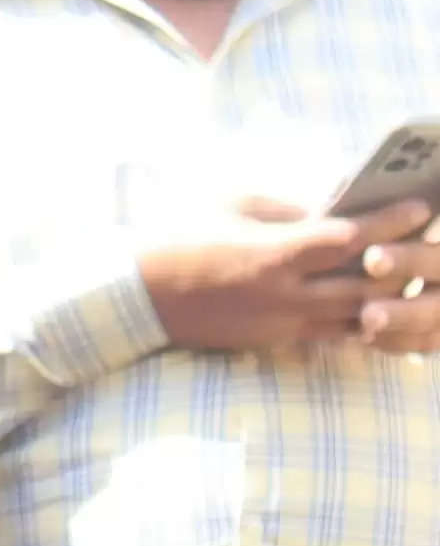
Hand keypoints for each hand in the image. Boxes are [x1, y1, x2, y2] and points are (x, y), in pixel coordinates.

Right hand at [143, 197, 427, 349]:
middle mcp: (285, 294)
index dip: (393, 223)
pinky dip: (365, 323)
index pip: (352, 239)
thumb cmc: (178, 238)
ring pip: (360, 316)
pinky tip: (381, 307)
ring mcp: (283, 323)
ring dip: (391, 296)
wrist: (135, 295)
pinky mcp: (276, 341)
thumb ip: (289, 207)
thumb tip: (337, 204)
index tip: (420, 208)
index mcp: (273, 254)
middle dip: (404, 261)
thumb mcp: (231, 204)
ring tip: (408, 273)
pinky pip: (338, 338)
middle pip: (369, 283)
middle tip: (423, 241)